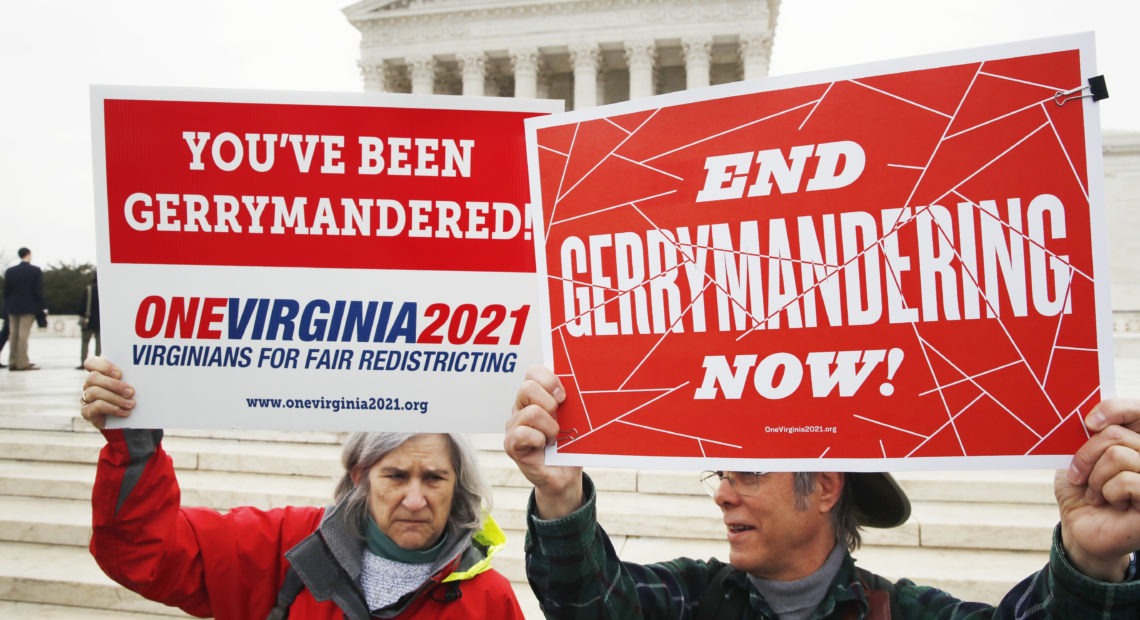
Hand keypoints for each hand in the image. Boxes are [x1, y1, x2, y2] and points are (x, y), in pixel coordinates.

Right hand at [79, 357, 135, 429]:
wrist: (127, 419)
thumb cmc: (130, 397)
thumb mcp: (130, 385)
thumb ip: (130, 377)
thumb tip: (143, 372)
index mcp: (98, 373)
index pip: (91, 363)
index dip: (103, 366)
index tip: (120, 374)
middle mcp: (89, 384)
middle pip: (93, 377)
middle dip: (114, 384)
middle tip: (131, 392)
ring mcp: (86, 398)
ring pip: (94, 392)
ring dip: (115, 398)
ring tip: (131, 404)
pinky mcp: (87, 412)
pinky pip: (96, 407)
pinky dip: (113, 409)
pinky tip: (125, 412)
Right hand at [503, 365, 583, 518]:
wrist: (565, 473)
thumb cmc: (569, 442)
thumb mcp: (573, 416)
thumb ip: (571, 398)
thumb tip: (583, 381)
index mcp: (535, 395)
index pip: (533, 372)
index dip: (550, 380)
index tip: (564, 396)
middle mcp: (521, 407)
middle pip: (527, 387)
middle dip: (550, 402)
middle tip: (559, 417)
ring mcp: (514, 425)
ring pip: (531, 412)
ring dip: (550, 427)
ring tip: (553, 437)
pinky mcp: (511, 445)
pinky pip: (522, 434)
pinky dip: (539, 440)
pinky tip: (544, 446)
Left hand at [1057, 398, 1139, 580]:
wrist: (1080, 526)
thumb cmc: (1081, 490)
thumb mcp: (1079, 457)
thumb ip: (1088, 435)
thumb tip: (1087, 415)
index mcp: (1136, 440)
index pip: (1137, 410)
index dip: (1115, 408)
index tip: (1088, 422)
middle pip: (1117, 434)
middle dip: (1087, 455)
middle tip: (1079, 475)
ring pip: (1119, 456)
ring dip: (1095, 477)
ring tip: (1097, 493)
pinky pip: (1127, 481)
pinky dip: (1108, 492)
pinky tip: (1112, 504)